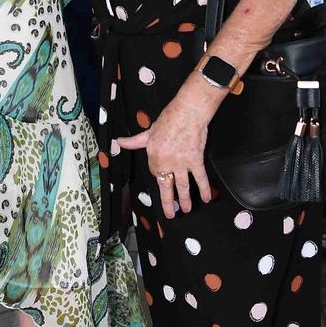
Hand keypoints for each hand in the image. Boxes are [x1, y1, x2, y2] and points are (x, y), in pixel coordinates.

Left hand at [118, 98, 211, 218]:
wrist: (188, 112)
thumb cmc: (168, 119)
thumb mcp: (149, 132)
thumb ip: (135, 141)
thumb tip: (118, 142)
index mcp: (153, 156)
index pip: (155, 172)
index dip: (160, 175)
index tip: (165, 178)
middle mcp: (166, 163)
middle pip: (166, 186)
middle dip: (168, 202)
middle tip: (170, 214)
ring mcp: (181, 163)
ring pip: (183, 186)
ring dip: (185, 199)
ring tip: (187, 209)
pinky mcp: (195, 160)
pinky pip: (200, 178)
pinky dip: (204, 188)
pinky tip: (207, 198)